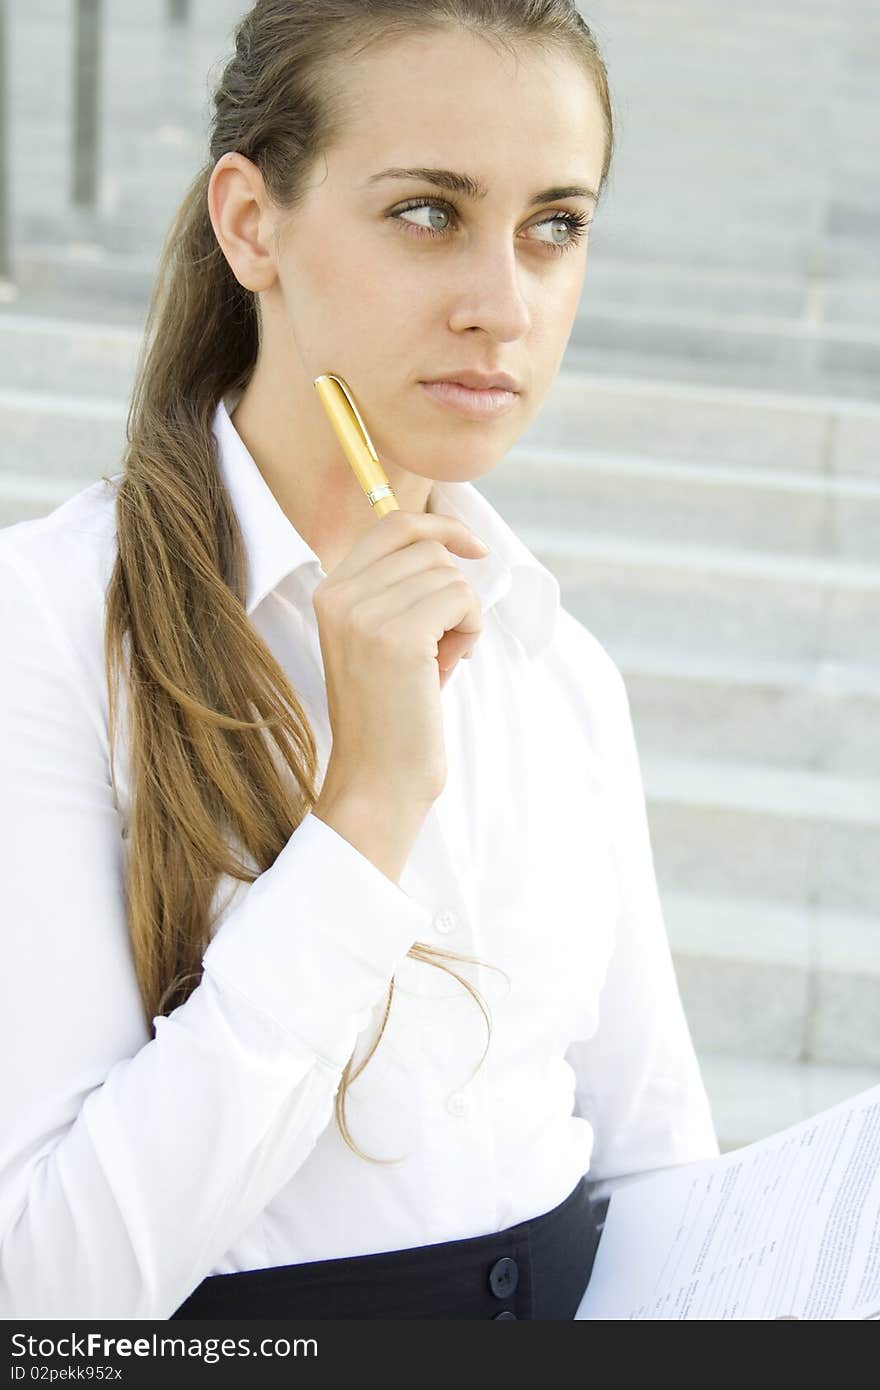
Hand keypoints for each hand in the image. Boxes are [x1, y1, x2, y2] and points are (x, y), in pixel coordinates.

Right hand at [312, 508, 487, 807]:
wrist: (378, 779)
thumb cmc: (393, 713)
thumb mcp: (384, 638)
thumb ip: (402, 590)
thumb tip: (455, 544)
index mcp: (330, 591)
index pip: (392, 525)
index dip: (442, 526)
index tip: (474, 549)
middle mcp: (340, 595)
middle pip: (429, 549)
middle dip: (452, 591)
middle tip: (441, 645)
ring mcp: (365, 614)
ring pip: (450, 575)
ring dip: (462, 617)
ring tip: (439, 663)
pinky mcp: (398, 637)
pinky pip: (462, 599)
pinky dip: (469, 630)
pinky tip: (449, 666)